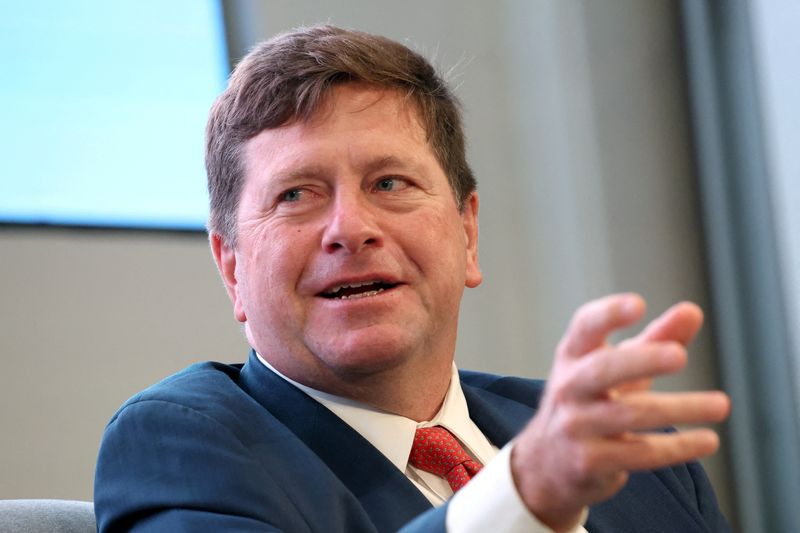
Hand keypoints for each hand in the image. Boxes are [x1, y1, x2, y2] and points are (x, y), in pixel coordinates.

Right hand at [510, 294, 729, 531]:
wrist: (548, 463)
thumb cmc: (590, 401)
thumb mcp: (615, 367)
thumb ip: (655, 339)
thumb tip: (693, 311)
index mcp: (573, 356)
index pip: (584, 327)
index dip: (608, 314)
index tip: (638, 304)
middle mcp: (568, 387)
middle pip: (602, 370)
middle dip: (641, 361)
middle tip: (680, 355)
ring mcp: (575, 426)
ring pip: (630, 414)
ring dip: (679, 408)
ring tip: (721, 404)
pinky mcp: (589, 462)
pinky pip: (639, 453)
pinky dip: (677, 447)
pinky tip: (708, 439)